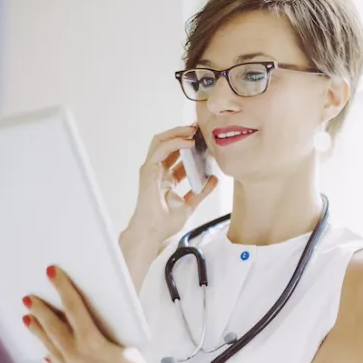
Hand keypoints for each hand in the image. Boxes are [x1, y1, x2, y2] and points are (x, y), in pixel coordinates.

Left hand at [22, 265, 163, 362]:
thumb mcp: (125, 346)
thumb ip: (104, 333)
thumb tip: (90, 321)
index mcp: (93, 344)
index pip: (74, 308)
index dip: (63, 288)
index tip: (52, 274)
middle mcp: (76, 358)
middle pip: (53, 327)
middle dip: (40, 310)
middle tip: (28, 297)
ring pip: (50, 346)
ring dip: (38, 330)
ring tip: (27, 317)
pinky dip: (50, 351)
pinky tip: (45, 347)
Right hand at [129, 124, 218, 242]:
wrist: (153, 234)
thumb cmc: (165, 223)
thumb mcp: (189, 205)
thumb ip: (201, 192)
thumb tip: (214, 179)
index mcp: (165, 178)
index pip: (176, 155)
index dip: (189, 145)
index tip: (204, 140)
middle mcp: (157, 171)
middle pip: (167, 144)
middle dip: (182, 134)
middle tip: (198, 129)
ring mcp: (151, 170)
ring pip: (161, 141)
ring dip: (177, 133)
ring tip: (193, 130)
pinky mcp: (148, 171)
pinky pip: (161, 149)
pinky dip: (175, 142)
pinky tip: (189, 142)